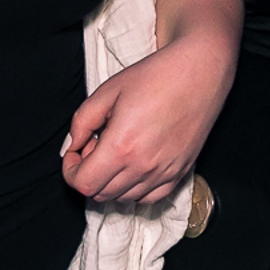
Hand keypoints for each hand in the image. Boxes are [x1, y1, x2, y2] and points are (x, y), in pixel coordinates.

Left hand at [61, 32, 235, 204]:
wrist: (199, 71)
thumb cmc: (156, 76)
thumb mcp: (108, 91)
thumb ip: (81, 122)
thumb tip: (71, 146)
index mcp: (121, 147)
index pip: (83, 183)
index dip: (70, 171)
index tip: (75, 154)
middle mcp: (143, 166)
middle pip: (100, 194)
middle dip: (90, 174)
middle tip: (97, 146)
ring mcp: (163, 173)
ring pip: (123, 198)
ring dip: (112, 181)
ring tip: (119, 150)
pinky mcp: (179, 174)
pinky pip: (149, 198)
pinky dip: (136, 188)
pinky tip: (136, 163)